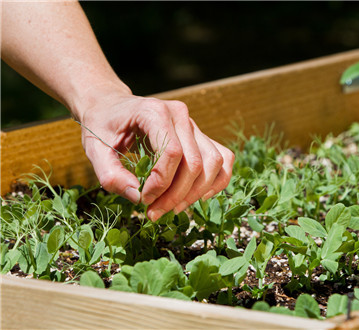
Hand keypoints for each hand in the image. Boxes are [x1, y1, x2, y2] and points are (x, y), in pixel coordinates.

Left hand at [79, 91, 234, 220]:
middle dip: (177, 195)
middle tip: (154, 212)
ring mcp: (194, 125)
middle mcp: (180, 115)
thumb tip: (138, 198)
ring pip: (213, 163)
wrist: (111, 106)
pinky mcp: (200, 136)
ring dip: (196, 193)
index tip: (143, 199)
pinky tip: (199, 197)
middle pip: (195, 162)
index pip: (172, 152)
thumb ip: (111, 175)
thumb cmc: (102, 126)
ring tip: (173, 208)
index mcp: (154, 111)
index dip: (162, 182)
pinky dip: (216, 181)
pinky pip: (223, 159)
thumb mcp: (94, 150)